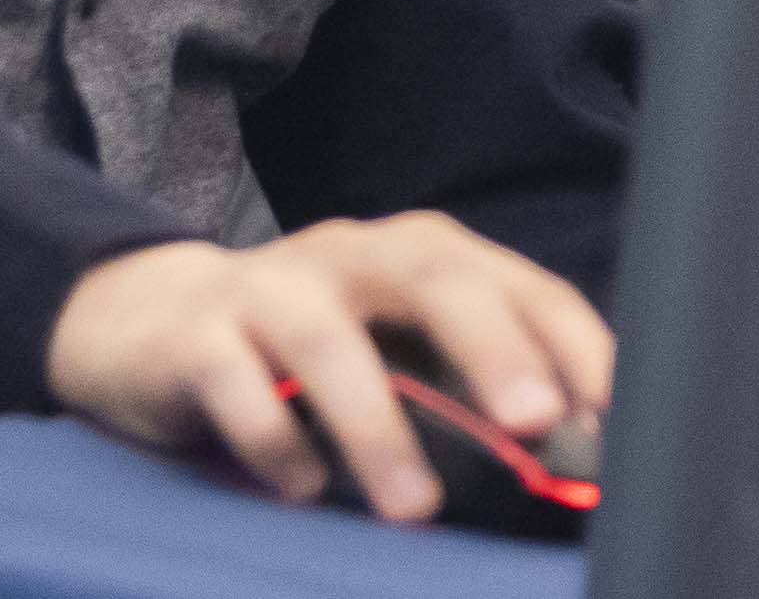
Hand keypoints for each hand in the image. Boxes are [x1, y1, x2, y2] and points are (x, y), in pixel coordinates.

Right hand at [47, 215, 612, 521]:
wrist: (146, 320)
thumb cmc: (306, 349)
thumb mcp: (394, 352)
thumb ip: (467, 387)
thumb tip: (570, 458)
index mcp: (422, 254)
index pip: (518, 284)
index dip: (571, 343)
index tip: (612, 412)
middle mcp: (354, 253)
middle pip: (433, 279)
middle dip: (492, 350)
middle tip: (536, 423)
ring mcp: (270, 286)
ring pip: (330, 339)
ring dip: (377, 425)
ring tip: (415, 506)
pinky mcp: (196, 334)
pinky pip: (236, 382)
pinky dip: (273, 439)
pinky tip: (301, 490)